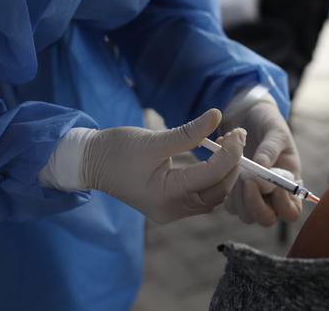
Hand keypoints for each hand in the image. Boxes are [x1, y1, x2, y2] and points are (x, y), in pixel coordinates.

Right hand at [81, 109, 245, 223]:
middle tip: (236, 137)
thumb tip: (217, 115)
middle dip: (232, 165)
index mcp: (166, 195)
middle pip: (218, 191)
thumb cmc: (117, 150)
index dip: (230, 153)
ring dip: (224, 173)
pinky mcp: (171, 207)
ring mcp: (171, 212)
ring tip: (226, 146)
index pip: (212, 175)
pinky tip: (214, 159)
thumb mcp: (154, 139)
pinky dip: (212, 179)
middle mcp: (172, 210)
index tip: (238, 133)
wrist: (90, 164)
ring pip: (212, 197)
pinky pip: (201, 198)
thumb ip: (188, 132)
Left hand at [221, 99, 302, 226]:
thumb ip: (270, 149)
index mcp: (290, 185)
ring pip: (244, 214)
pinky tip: (225, 162)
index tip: (275, 186)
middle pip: (265, 219)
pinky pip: (227, 202)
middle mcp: (272, 196)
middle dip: (255, 203)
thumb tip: (262, 168)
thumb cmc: (268, 123)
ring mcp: (252, 196)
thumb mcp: (275, 132)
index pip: (291, 211)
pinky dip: (225, 186)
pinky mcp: (233, 192)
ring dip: (238, 194)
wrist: (247, 116)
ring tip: (237, 164)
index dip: (284, 205)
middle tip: (247, 180)